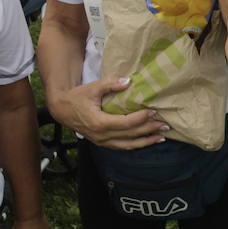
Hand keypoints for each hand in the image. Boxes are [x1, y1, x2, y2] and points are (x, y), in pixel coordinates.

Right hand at [48, 76, 168, 149]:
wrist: (62, 110)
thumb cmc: (78, 97)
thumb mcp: (93, 88)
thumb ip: (110, 84)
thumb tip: (128, 81)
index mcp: (99, 123)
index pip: (125, 123)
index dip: (140, 118)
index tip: (153, 111)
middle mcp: (102, 135)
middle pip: (130, 135)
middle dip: (149, 130)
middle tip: (165, 125)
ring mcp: (102, 141)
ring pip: (128, 145)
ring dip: (146, 142)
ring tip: (161, 137)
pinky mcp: (103, 143)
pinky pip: (122, 147)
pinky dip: (136, 145)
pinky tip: (147, 141)